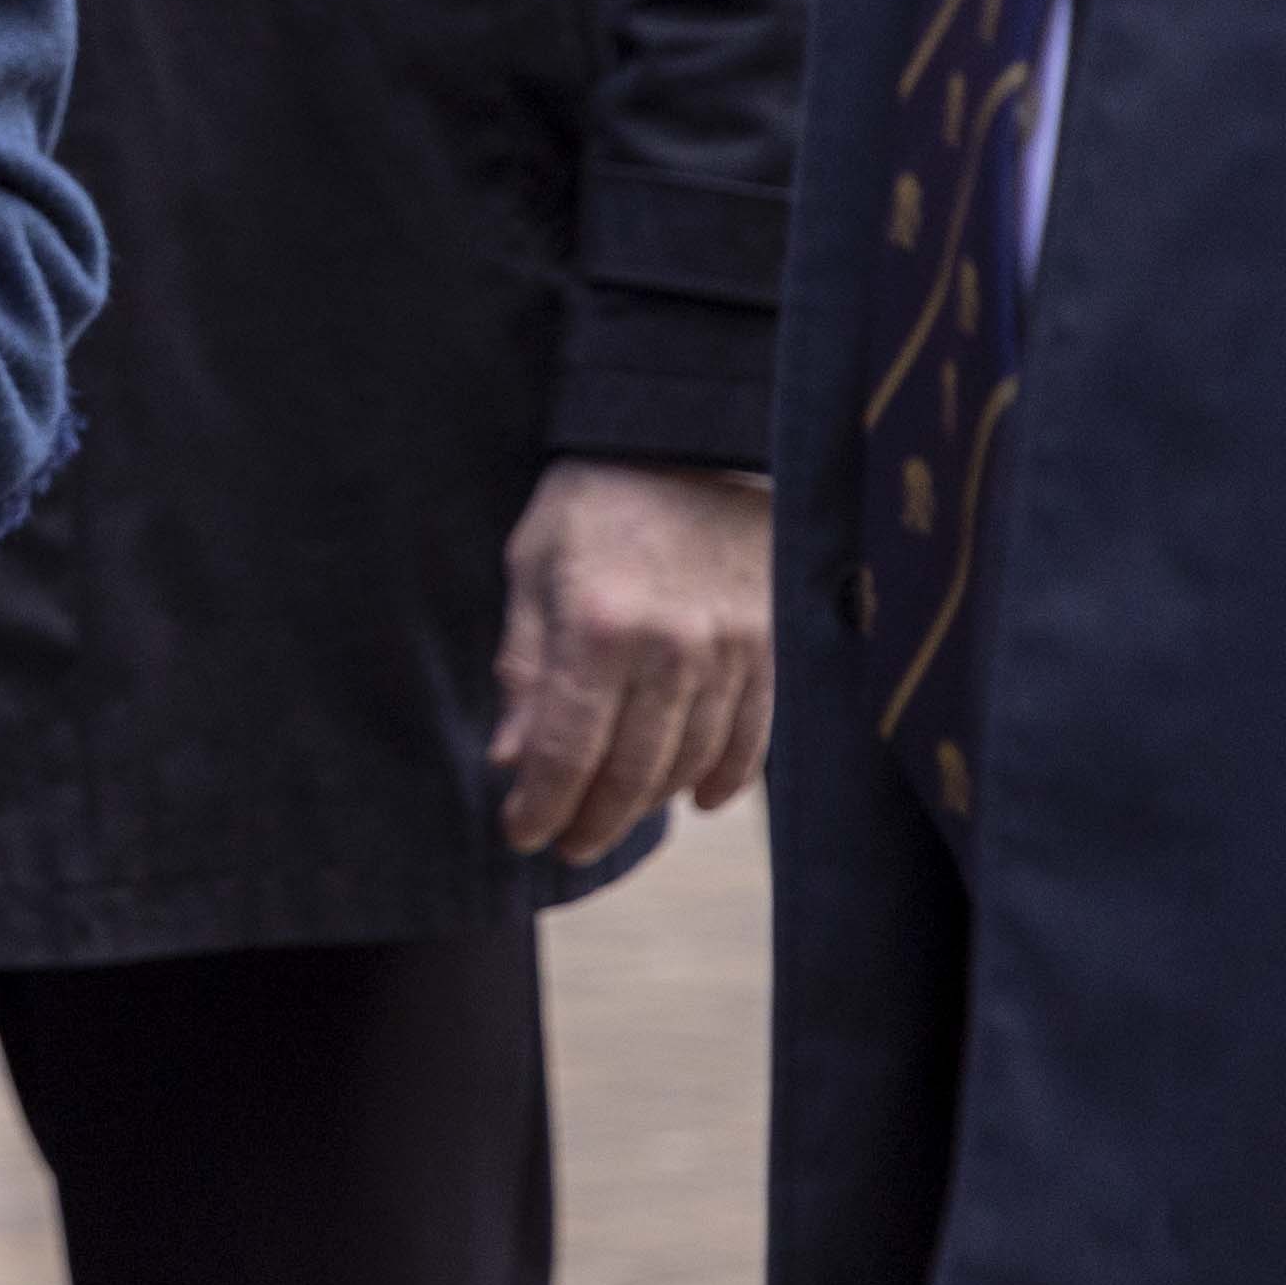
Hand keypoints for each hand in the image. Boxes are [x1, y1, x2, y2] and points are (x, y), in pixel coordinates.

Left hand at [490, 457, 772, 864]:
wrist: (684, 440)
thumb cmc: (590, 503)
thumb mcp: (531, 567)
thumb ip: (524, 666)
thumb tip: (512, 761)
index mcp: (598, 627)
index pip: (567, 750)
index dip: (542, 806)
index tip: (520, 835)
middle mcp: (673, 649)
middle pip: (633, 770)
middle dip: (592, 820)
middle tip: (565, 845)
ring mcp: (733, 650)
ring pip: (691, 762)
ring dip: (649, 804)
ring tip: (613, 821)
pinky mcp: (773, 645)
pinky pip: (752, 736)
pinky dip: (723, 777)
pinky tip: (692, 799)